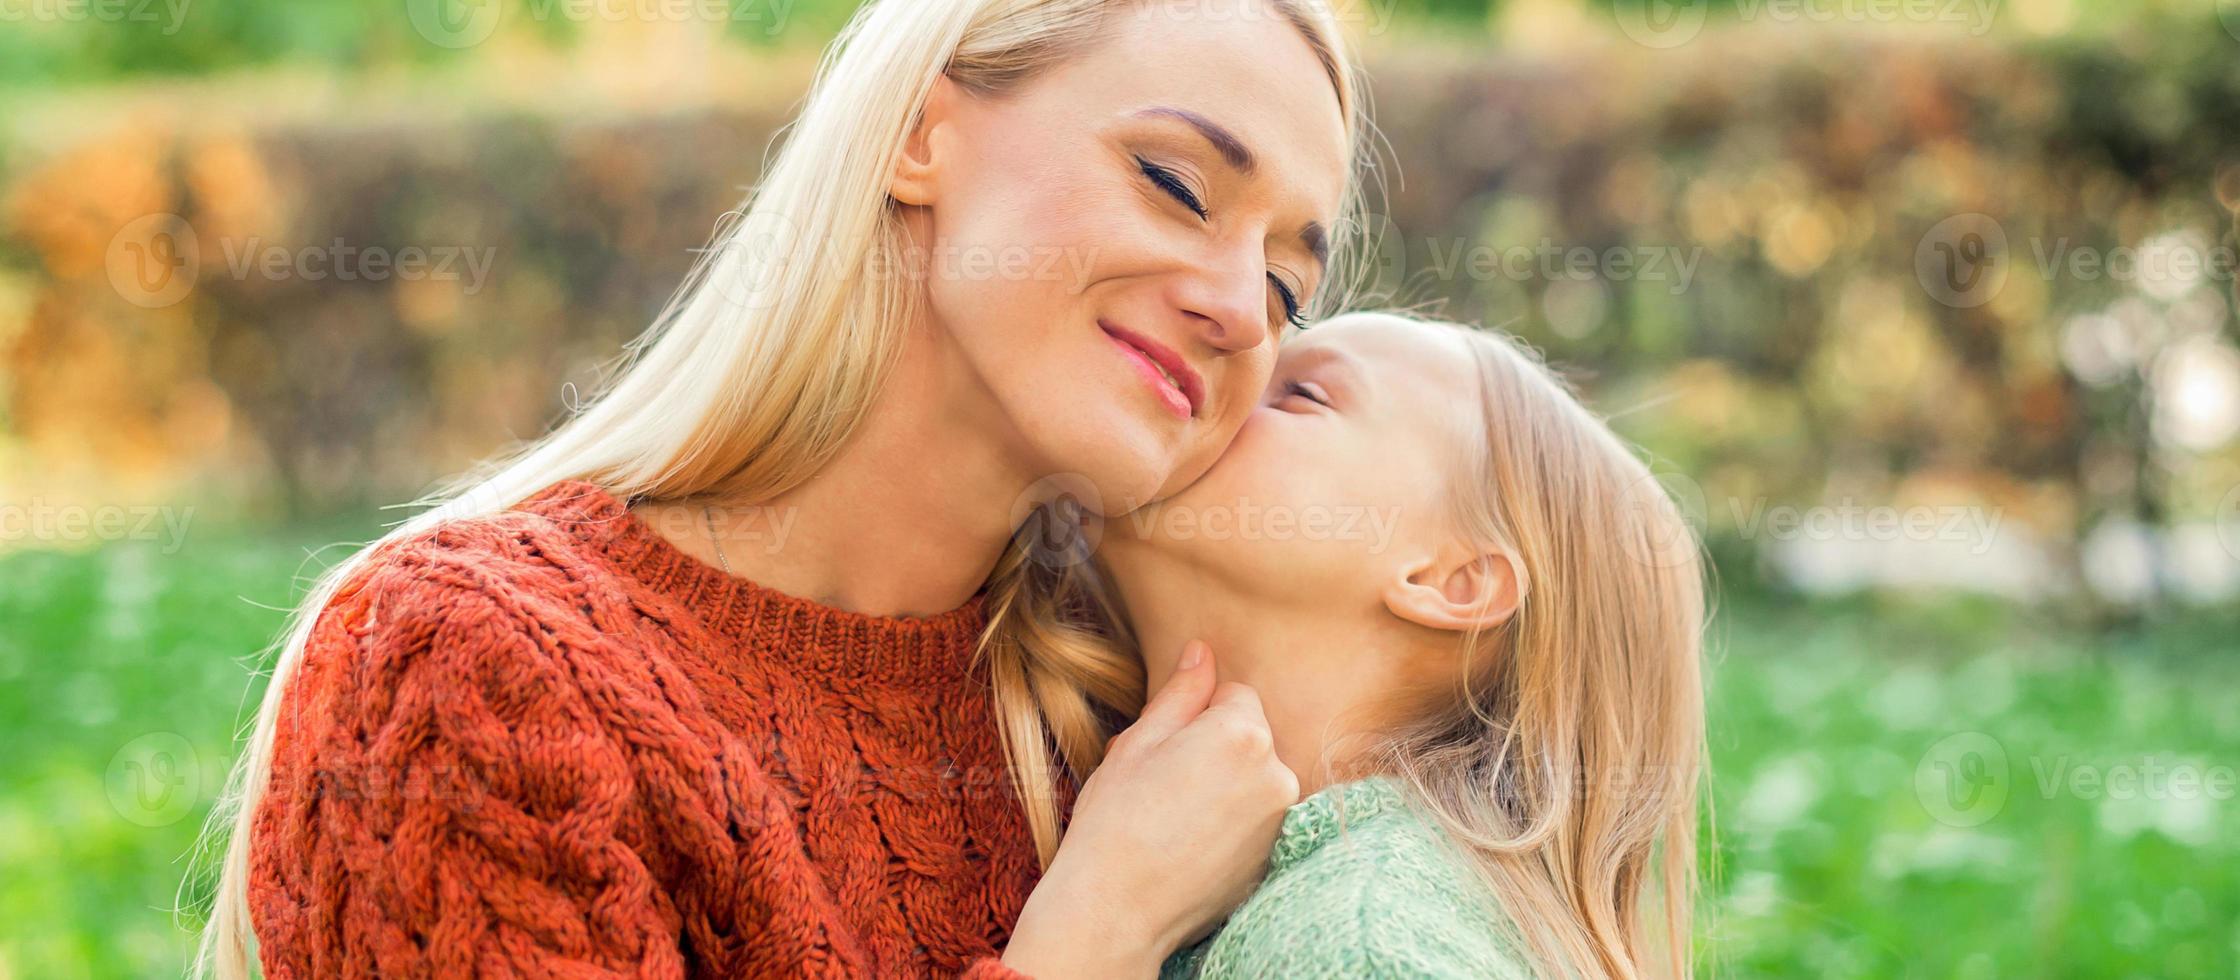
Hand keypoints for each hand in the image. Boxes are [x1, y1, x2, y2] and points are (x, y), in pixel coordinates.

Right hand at [1001, 640, 1297, 977]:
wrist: (1116, 910)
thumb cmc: (1115, 821)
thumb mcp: (1137, 744)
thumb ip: (1180, 694)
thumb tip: (1202, 652)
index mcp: (1242, 734)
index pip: (1235, 695)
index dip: (1195, 717)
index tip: (1165, 749)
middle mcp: (1277, 773)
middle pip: (1250, 736)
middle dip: (1215, 748)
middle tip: (1165, 783)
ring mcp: (1282, 820)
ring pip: (1254, 777)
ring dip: (1227, 784)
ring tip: (1176, 816)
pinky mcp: (1277, 856)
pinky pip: (1258, 818)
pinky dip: (1234, 822)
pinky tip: (1193, 844)